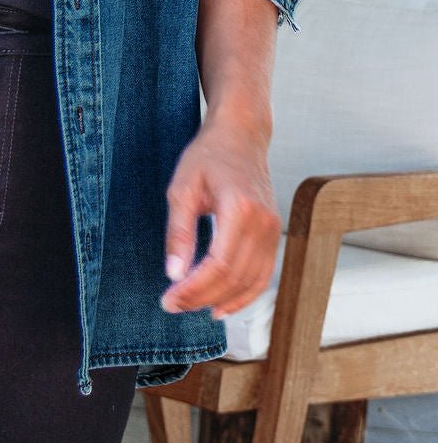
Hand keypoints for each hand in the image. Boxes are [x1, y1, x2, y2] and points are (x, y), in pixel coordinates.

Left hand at [161, 115, 280, 319]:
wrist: (241, 135)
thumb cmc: (208, 156)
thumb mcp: (182, 187)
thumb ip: (179, 231)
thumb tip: (174, 274)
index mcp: (239, 208)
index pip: (219, 264)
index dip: (194, 289)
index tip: (169, 298)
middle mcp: (263, 222)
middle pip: (235, 278)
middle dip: (202, 298)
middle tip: (172, 305)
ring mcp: (273, 229)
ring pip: (252, 282)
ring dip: (222, 301)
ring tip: (192, 306)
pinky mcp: (274, 233)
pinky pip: (263, 274)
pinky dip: (244, 294)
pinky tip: (222, 305)